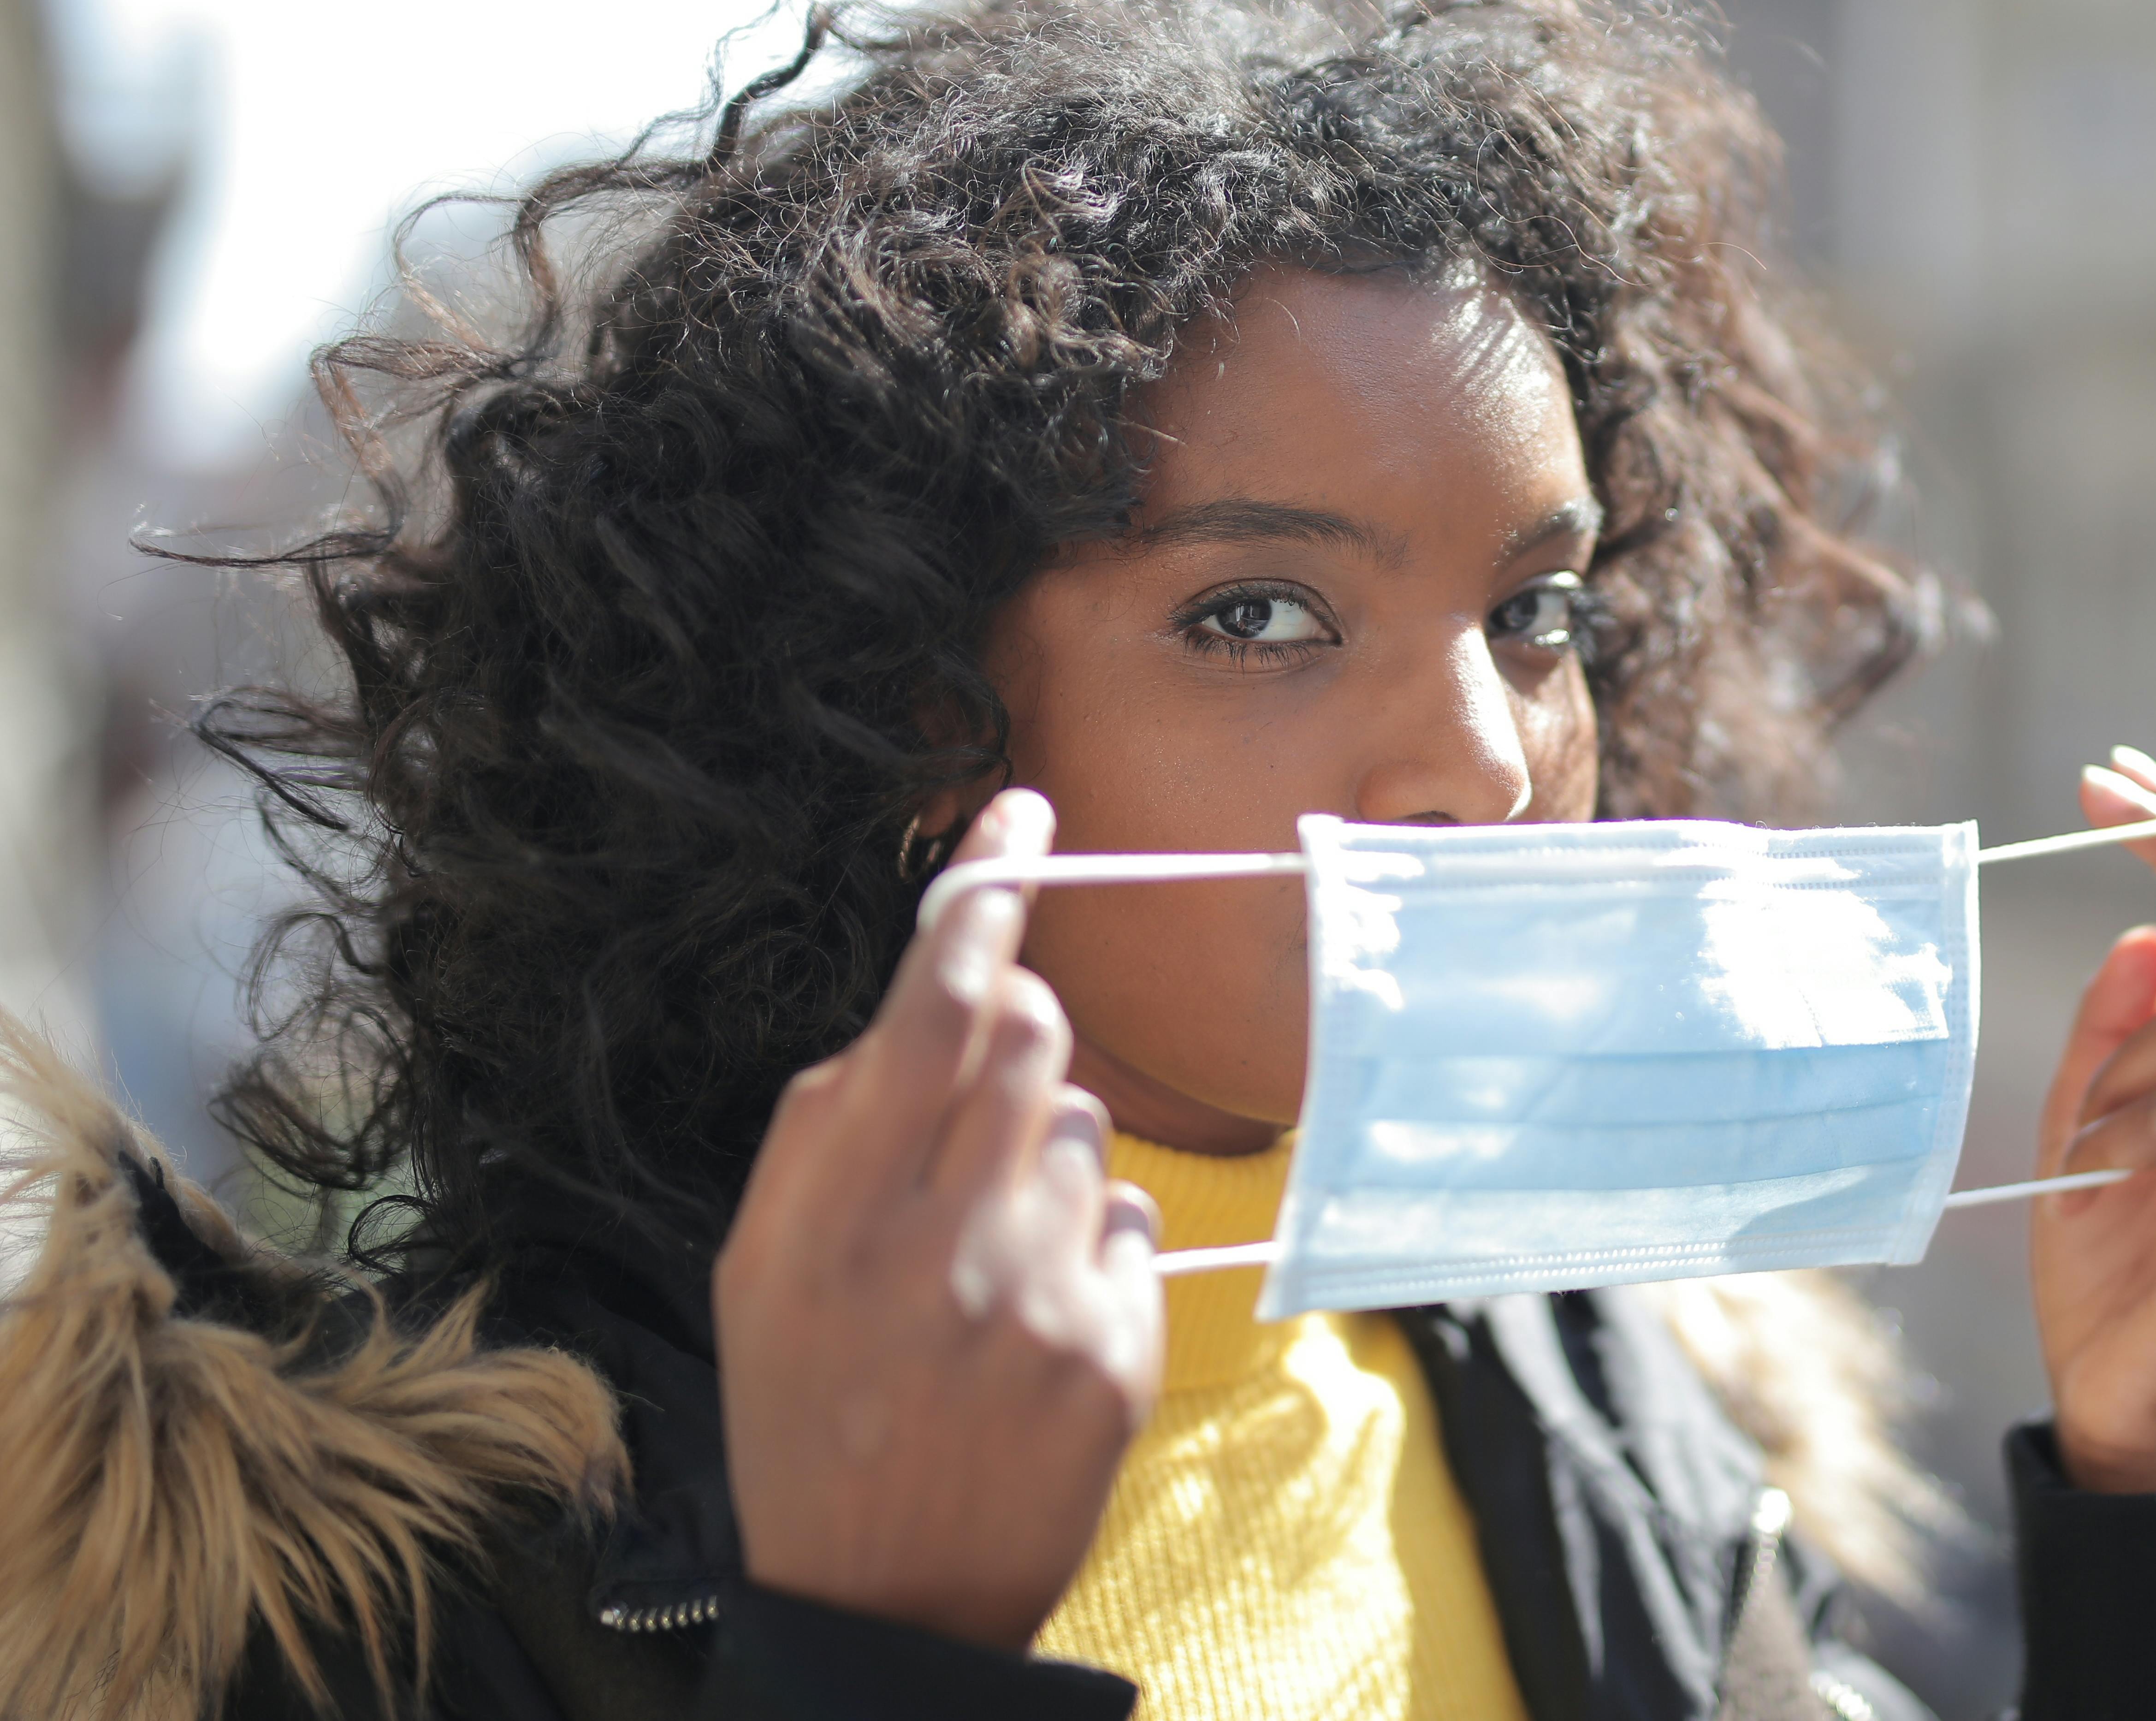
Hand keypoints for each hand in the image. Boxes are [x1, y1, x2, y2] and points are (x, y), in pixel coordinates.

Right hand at [716, 788, 1162, 1650]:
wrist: (884, 1602)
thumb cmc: (812, 1412)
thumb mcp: (760, 1272)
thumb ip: (827, 1130)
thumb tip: (921, 1007)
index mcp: (830, 1215)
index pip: (929, 1009)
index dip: (984, 898)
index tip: (1023, 816)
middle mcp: (935, 1244)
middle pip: (1030, 1041)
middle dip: (1017, 1039)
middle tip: (980, 1111)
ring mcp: (1036, 1300)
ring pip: (1085, 1133)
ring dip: (1045, 1168)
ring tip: (987, 1271)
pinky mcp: (1115, 1352)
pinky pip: (1132, 1223)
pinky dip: (1092, 1251)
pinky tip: (1035, 1328)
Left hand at [2028, 748, 2155, 1493]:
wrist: (2114, 1392)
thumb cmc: (2101, 1260)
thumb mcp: (2081, 1125)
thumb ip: (2111, 1039)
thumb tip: (2144, 937)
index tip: (2113, 775)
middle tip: (2104, 790)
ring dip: (2118, 1065)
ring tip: (2084, 1147)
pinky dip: (2126, 1137)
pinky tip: (2101, 1185)